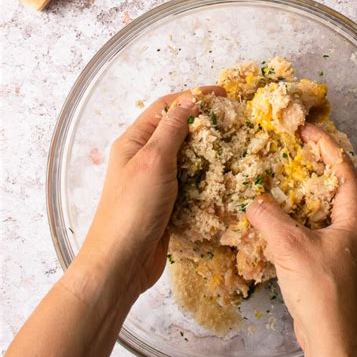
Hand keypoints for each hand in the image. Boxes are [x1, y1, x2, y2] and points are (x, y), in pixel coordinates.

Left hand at [78, 86, 224, 295]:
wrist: (122, 262)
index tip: (223, 94)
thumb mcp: (153, 160)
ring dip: (208, 153)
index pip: (166, 107)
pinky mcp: (168, 203)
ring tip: (235, 148)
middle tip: (234, 121)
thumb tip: (189, 101)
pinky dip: (206, 179)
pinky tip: (224, 178)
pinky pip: (190, 183)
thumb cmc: (133, 207)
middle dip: (204, 125)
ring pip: (187, 158)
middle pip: (177, 131)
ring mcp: (156, 182)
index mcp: (134, 141)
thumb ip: (172, 129)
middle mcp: (144, 157)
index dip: (193, 97)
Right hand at [247, 123, 356, 356]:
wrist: (333, 341)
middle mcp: (356, 228)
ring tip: (279, 180)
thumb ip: (268, 218)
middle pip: (335, 186)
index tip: (302, 129)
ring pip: (324, 209)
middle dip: (313, 166)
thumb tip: (251, 200)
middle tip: (288, 151)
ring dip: (303, 194)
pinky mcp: (334, 264)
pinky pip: (316, 230)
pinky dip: (298, 219)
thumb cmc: (321, 290)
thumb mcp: (290, 247)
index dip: (324, 145)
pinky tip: (277, 220)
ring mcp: (346, 247)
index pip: (343, 168)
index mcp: (355, 216)